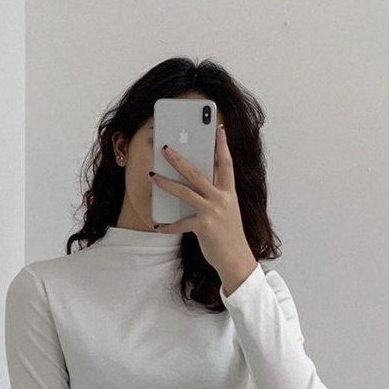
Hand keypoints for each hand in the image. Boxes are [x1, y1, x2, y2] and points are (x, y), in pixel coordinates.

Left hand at [151, 123, 257, 294]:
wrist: (237, 259)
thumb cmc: (230, 234)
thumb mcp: (228, 210)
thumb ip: (217, 194)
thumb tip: (199, 180)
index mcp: (229, 192)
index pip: (226, 163)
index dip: (222, 145)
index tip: (219, 128)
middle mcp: (222, 199)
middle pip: (197, 173)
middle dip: (179, 159)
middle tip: (165, 148)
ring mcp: (213, 212)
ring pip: (185, 192)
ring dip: (166, 183)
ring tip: (152, 176)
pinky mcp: (203, 226)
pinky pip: (180, 223)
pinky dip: (168, 226)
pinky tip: (158, 226)